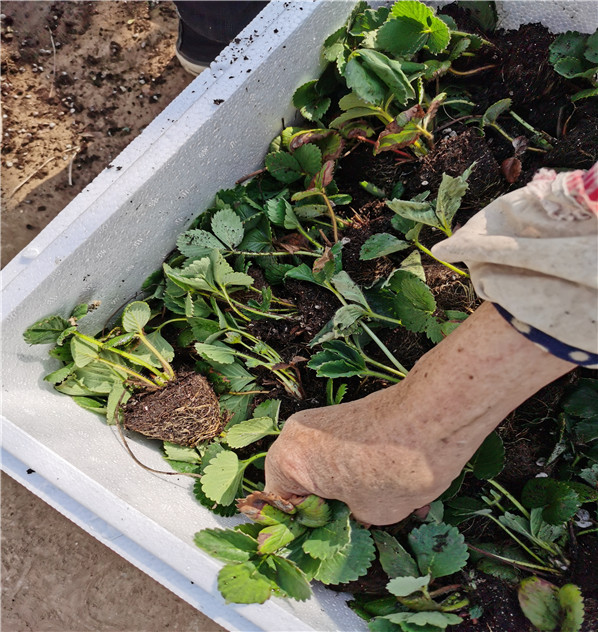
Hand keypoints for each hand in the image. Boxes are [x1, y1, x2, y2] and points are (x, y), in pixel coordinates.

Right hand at [265, 303, 573, 524]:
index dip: (304, 532)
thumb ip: (347, 519)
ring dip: (350, 491)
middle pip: (304, 483)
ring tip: (387, 512)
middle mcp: (297, 434)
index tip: (325, 545)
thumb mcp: (368, 515)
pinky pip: (345, 452)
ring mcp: (323, 420)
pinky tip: (399, 490)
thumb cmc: (394, 468)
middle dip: (331, 508)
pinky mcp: (348, 414)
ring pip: (327, 468)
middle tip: (356, 530)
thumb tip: (352, 517)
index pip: (280, 507)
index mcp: (287, 460)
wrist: (433, 416)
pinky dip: (364, 471)